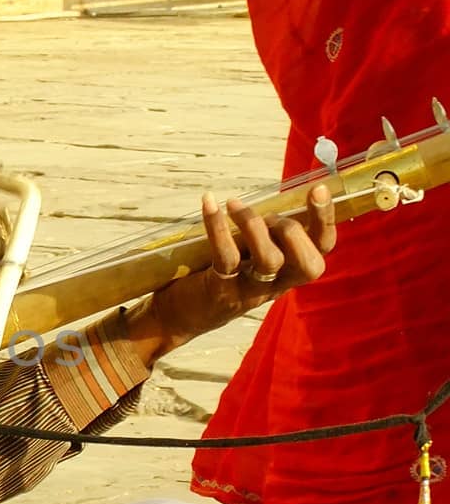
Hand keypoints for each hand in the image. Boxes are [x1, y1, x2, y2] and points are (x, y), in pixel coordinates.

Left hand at [126, 183, 335, 364]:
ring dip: (254, 224)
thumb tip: (277, 198)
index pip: (322, 250)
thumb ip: (266, 235)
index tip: (318, 189)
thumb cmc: (218, 274)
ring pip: (270, 260)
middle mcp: (275, 285)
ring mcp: (249, 291)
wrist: (178, 314)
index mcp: (287, 273)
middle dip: (292, 229)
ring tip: (233, 204)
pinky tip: (209, 202)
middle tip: (266, 216)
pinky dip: (217, 226)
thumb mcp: (248, 255)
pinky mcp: (220, 289)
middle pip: (308, 264)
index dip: (326, 220)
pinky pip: (226, 256)